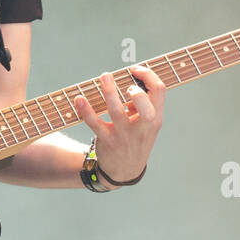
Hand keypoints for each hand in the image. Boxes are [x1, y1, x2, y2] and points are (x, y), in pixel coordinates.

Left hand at [72, 65, 165, 185]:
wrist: (125, 170)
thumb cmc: (136, 138)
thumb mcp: (147, 125)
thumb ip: (143, 104)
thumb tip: (131, 77)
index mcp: (155, 118)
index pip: (159, 91)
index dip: (148, 75)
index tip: (135, 69)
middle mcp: (142, 127)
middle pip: (145, 107)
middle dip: (136, 92)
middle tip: (127, 86)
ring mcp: (124, 135)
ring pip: (116, 112)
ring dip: (109, 92)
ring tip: (104, 76)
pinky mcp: (107, 140)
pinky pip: (95, 124)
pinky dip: (86, 110)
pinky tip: (79, 98)